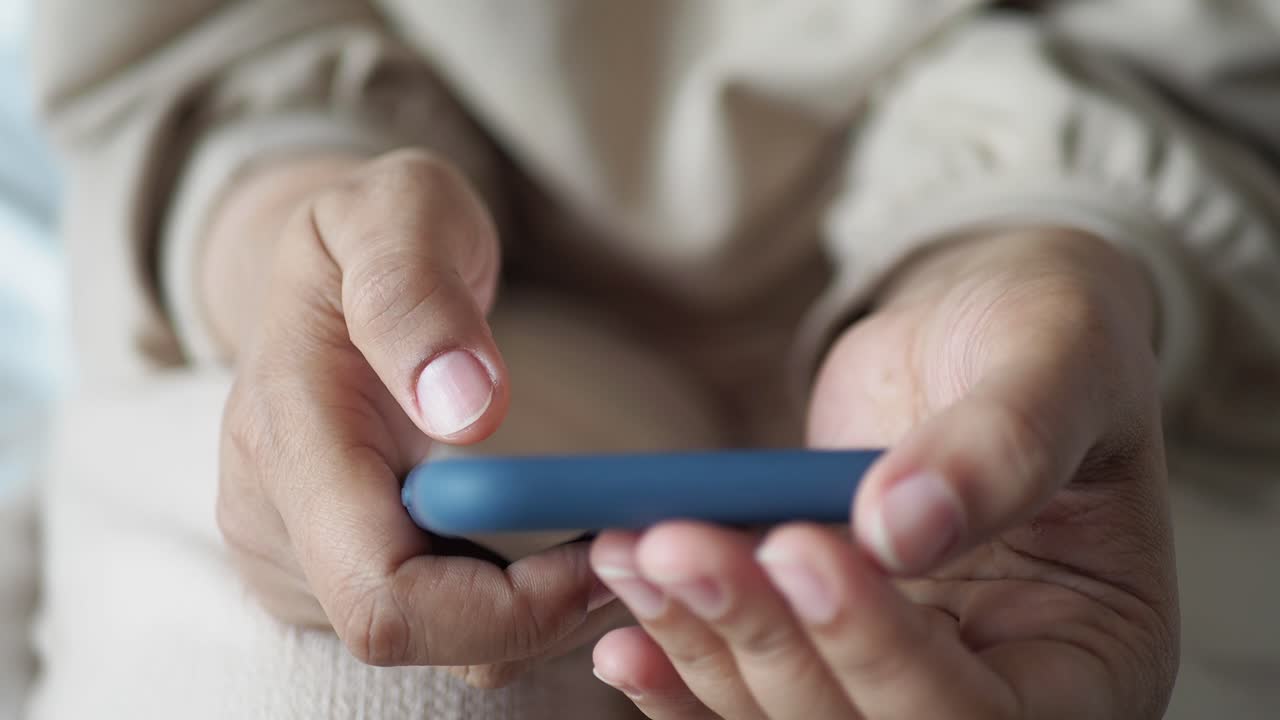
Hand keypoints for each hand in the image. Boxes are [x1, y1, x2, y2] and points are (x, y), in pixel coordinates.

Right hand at [211, 150, 611, 680]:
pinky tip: (555, 546)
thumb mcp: (395, 210)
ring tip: (598, 533)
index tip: (602, 547)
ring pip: (433, 644)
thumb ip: (416, 293)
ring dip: (534, 612)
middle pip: (415, 635)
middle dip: (537, 612)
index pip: (384, 596)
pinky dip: (511, 604)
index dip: (505, 607)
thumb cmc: (371, 228)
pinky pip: (432, 626)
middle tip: (626, 540)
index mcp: (287, 438)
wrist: (330, 264)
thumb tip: (466, 409)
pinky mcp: (330, 570)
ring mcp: (296, 555)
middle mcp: (274, 521)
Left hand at [589, 230, 1178, 717]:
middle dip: (766, 647)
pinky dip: (682, 669)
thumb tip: (899, 527)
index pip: (982, 712)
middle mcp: (995, 691)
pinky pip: (748, 691)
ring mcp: (895, 676)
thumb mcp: (1061, 357)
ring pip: (787, 718)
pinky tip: (623, 635)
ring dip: (701, 645)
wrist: (978, 328)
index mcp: (1089, 659)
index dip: (881, 647)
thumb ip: (1004, 442)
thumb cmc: (1049, 334)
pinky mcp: (822, 647)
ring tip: (632, 553)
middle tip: (677, 549)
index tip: (798, 545)